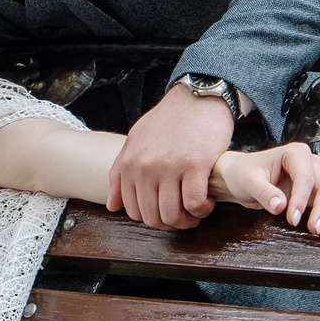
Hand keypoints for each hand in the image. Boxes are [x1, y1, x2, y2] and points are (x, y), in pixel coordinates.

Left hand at [106, 87, 236, 229]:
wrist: (195, 97)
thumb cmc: (167, 120)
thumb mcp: (135, 141)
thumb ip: (120, 173)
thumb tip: (112, 206)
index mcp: (129, 164)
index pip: (133, 211)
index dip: (152, 217)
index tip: (166, 210)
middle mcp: (145, 167)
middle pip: (153, 217)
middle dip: (170, 223)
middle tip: (184, 215)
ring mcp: (169, 167)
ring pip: (173, 215)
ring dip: (188, 219)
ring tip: (197, 209)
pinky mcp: (195, 165)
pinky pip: (194, 203)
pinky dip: (202, 209)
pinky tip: (207, 200)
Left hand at [211, 142, 319, 234]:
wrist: (239, 176)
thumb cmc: (243, 173)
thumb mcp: (248, 181)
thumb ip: (263, 192)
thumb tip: (280, 205)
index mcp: (294, 154)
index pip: (305, 177)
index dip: (302, 199)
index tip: (293, 218)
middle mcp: (310, 162)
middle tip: (314, 228)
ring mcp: (316, 176)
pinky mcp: (317, 190)